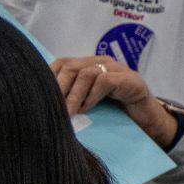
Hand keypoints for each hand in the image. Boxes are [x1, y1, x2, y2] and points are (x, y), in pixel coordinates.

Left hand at [50, 55, 177, 147]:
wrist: (145, 121)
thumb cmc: (112, 113)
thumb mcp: (84, 106)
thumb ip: (67, 102)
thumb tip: (40, 110)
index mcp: (87, 66)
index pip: (60, 64)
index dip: (47, 79)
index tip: (37, 98)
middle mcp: (100, 63)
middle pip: (70, 67)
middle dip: (58, 89)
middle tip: (51, 109)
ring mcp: (116, 69)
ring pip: (86, 73)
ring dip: (73, 95)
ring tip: (69, 113)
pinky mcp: (130, 80)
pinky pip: (105, 80)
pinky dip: (92, 96)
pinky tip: (88, 108)